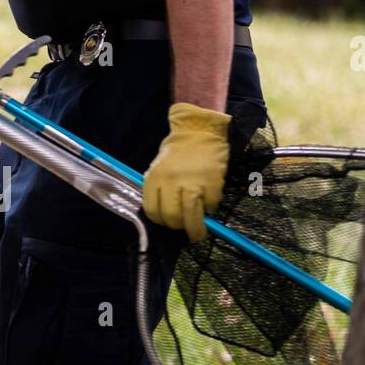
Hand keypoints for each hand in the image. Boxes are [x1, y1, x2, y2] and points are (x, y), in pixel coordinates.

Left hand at [143, 102, 231, 241]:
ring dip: (196, 230)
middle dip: (179, 227)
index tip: (169, 224)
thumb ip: (159, 190)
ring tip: (198, 234)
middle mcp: (170, 182)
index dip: (161, 222)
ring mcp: (192, 182)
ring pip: (191, 216)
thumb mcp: (159, 170)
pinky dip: (210, 208)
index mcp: (154, 179)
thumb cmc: (177, 153)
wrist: (198, 131)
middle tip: (185, 228)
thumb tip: (167, 217)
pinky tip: (209, 204)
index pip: (152, 211)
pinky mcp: (211, 182)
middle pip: (172, 217)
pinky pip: (210, 204)